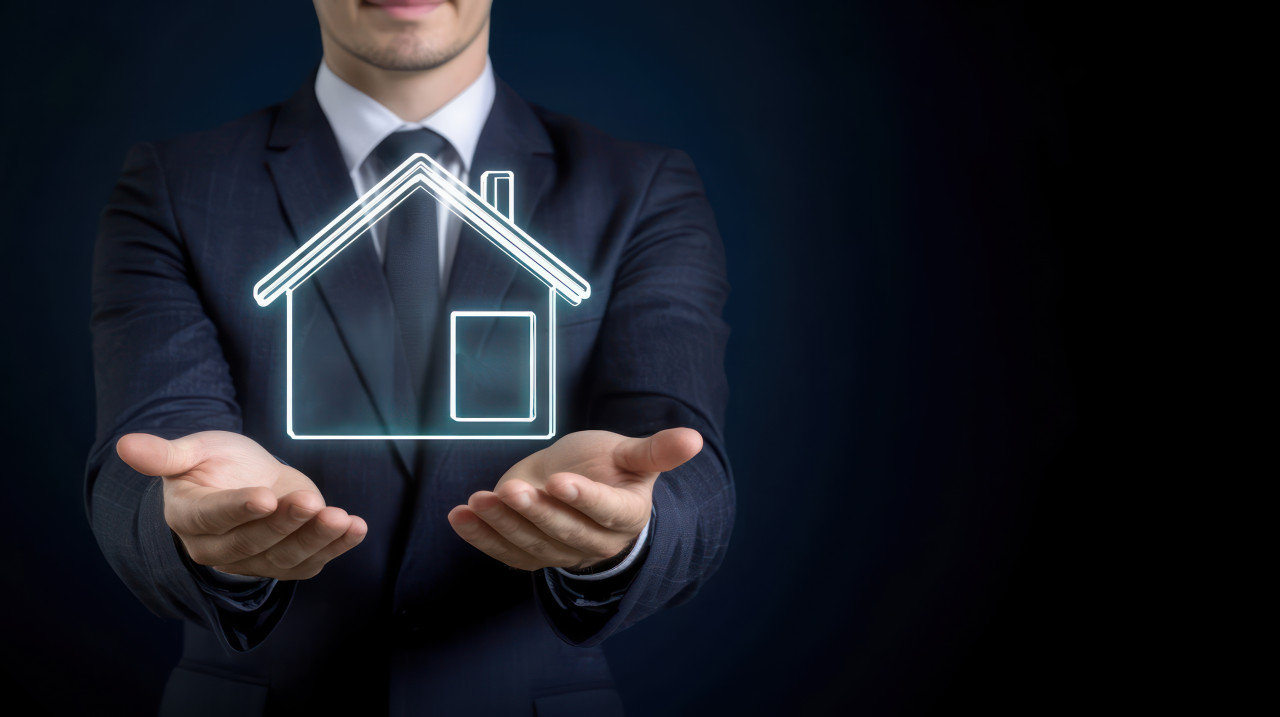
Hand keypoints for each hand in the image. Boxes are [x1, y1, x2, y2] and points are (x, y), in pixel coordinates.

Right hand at [116, 431, 367, 580]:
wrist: (245, 479)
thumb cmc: (215, 463)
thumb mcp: (193, 450)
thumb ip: (165, 454)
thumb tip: (125, 445)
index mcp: (190, 517)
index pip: (213, 517)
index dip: (238, 509)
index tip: (265, 497)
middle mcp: (218, 548)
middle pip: (252, 541)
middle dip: (285, 523)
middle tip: (311, 501)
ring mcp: (253, 559)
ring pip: (284, 557)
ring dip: (317, 539)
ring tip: (344, 519)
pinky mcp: (284, 561)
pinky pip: (309, 563)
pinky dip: (335, 549)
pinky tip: (355, 530)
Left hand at [447, 428, 702, 571]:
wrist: (583, 486)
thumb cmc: (609, 466)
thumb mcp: (630, 454)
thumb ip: (656, 451)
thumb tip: (694, 438)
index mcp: (626, 516)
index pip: (605, 511)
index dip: (583, 499)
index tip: (558, 481)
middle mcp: (596, 543)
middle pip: (564, 531)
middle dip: (535, 512)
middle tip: (511, 490)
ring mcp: (561, 552)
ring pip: (531, 545)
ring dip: (501, 524)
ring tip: (478, 501)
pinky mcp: (532, 554)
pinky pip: (505, 552)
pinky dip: (480, 537)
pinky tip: (459, 516)